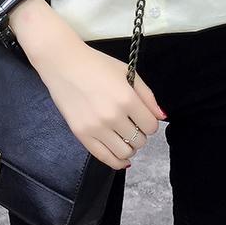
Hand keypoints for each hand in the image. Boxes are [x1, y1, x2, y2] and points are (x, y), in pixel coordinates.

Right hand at [26, 25, 165, 170]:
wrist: (64, 64)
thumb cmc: (96, 64)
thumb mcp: (127, 72)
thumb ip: (147, 95)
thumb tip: (162, 116)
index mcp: (126, 99)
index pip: (151, 126)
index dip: (150, 121)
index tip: (143, 116)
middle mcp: (112, 116)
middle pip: (140, 140)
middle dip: (140, 133)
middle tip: (131, 123)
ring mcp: (96, 128)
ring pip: (125, 153)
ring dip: (129, 146)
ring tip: (123, 135)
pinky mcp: (81, 135)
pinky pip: (105, 158)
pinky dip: (117, 160)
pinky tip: (120, 154)